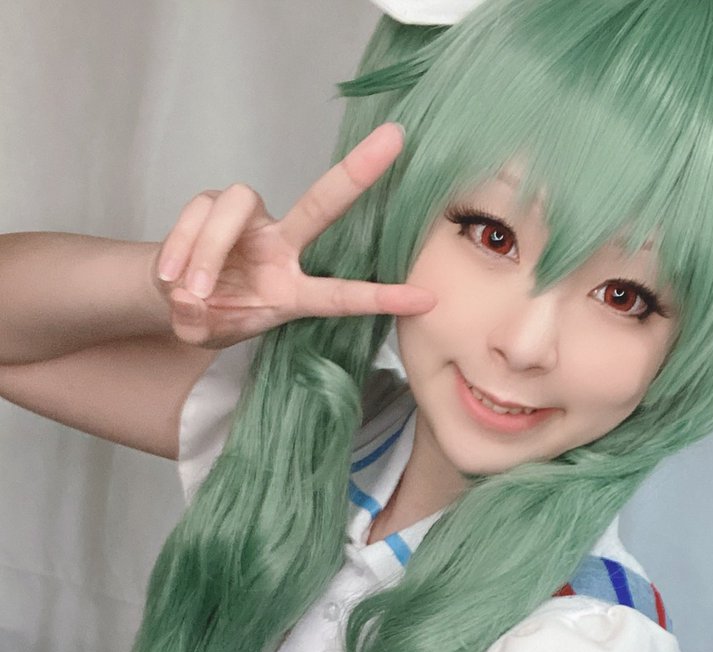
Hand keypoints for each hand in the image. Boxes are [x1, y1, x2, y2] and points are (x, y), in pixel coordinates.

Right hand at [152, 123, 434, 348]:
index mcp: (294, 290)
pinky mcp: (211, 205)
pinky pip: (198, 213)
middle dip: (357, 174)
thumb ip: (202, 323)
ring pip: (234, 207)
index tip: (426, 299)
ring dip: (208, 250)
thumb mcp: (207, 333)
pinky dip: (180, 245)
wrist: (175, 297)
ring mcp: (249, 222)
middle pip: (321, 204)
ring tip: (190, 289)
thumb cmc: (209, 316)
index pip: (341, 294)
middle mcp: (281, 246)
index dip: (381, 297)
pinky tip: (171, 275)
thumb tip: (191, 300)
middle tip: (395, 140)